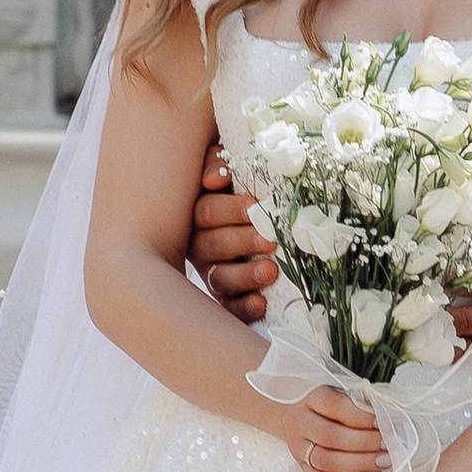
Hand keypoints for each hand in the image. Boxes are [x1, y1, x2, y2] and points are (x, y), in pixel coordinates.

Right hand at [191, 142, 277, 323]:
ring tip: (271, 271)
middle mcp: (201, 245)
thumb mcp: (229, 172)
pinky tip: (261, 304)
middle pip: (214, 245)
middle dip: (244, 240)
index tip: (255, 207)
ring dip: (245, 275)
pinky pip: (230, 307)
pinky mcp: (226, 298)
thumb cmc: (244, 188)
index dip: (229, 210)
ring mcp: (213, 272)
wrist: (259, 216)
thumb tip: (215, 177)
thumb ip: (218, 163)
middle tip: (271, 239)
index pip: (207, 212)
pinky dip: (244, 307)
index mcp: (200, 214)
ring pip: (221, 278)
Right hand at [289, 386, 388, 471]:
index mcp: (312, 399)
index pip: (334, 406)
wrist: (300, 419)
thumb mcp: (342, 396)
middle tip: (387, 445)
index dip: (360, 416)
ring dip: (358, 463)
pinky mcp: (303, 468)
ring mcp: (299, 448)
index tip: (382, 422)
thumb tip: (388, 420)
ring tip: (383, 462)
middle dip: (364, 442)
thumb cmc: (332, 407)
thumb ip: (360, 405)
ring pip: (326, 461)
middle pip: (330, 436)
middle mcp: (300, 423)